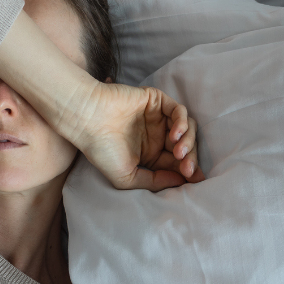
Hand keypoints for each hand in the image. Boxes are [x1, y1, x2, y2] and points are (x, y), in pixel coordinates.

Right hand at [68, 81, 205, 190]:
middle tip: (188, 169)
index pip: (176, 163)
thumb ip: (154, 182)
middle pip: (186, 146)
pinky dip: (182, 122)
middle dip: (190, 158)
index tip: (195, 180)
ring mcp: (158, 117)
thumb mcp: (126, 177)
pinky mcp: (156, 101)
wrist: (87, 120)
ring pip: (187, 128)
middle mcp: (156, 135)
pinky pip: (179, 111)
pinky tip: (174, 135)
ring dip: (188, 141)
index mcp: (150, 154)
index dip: (187, 171)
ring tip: (178, 153)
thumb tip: (180, 181)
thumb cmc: (101, 150)